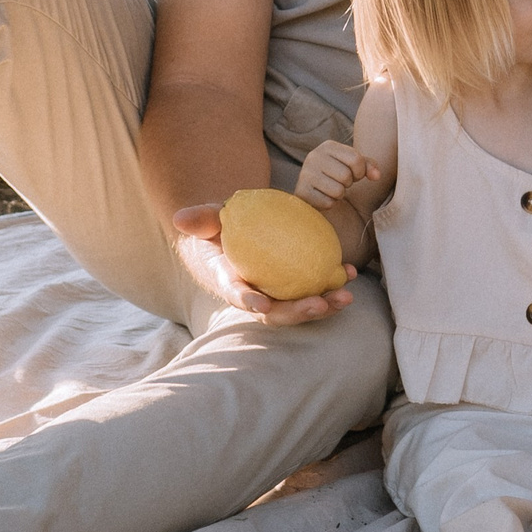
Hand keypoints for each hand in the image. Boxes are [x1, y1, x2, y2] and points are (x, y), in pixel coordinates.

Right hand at [170, 202, 354, 326]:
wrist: (238, 234)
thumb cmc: (222, 227)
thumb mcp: (211, 219)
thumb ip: (201, 219)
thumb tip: (180, 218)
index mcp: (230, 282)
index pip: (237, 295)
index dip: (248, 301)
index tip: (263, 305)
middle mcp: (255, 296)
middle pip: (276, 313)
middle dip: (298, 313)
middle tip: (320, 304)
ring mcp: (278, 295)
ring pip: (300, 309)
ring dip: (324, 306)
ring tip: (345, 296)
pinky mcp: (297, 288)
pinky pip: (316, 292)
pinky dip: (333, 287)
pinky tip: (351, 272)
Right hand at [295, 138, 378, 208]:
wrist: (316, 191)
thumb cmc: (338, 175)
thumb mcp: (355, 166)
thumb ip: (369, 166)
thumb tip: (376, 176)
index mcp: (328, 146)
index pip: (356, 159)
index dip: (360, 172)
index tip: (354, 174)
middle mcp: (314, 156)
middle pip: (346, 176)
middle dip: (348, 184)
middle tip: (339, 183)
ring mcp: (305, 174)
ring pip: (338, 191)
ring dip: (339, 194)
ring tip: (330, 189)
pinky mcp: (301, 192)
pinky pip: (327, 203)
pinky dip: (329, 203)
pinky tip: (322, 196)